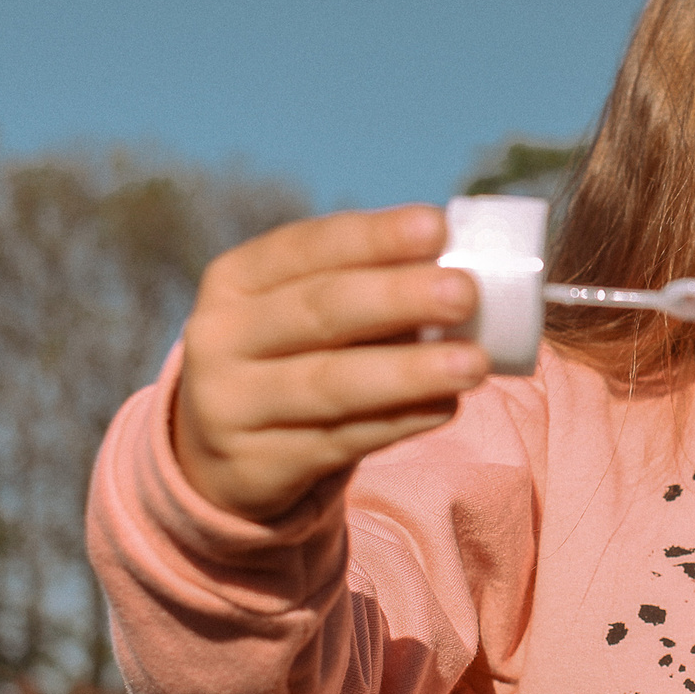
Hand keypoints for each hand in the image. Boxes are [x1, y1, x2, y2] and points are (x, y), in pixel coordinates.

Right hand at [173, 205, 488, 519]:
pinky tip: (444, 405)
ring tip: (473, 362)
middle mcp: (221, 337)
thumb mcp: (306, 314)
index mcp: (236, 279)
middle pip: (319, 311)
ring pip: (331, 384)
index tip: (437, 228)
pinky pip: (341, 439)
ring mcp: (231, 405)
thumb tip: (463, 273)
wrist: (226, 454)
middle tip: (465, 292)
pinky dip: (400, 421)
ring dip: (409, 372)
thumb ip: (369, 290)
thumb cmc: (294, 359)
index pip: (306, 247)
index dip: (372, 237)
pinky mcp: (257, 465)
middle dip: (397, 298)